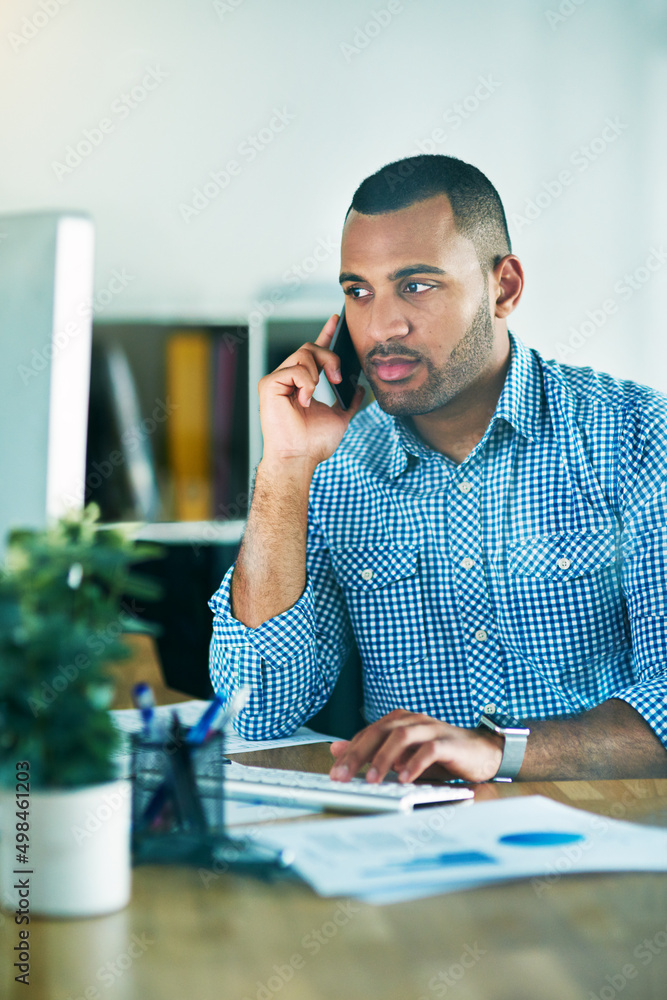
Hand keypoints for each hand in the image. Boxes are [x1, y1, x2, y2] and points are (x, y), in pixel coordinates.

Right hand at [258, 314, 364, 469]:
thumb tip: (359, 388)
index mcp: (302, 384)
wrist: (300, 458)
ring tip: (317, 393)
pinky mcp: (269, 385)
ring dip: (318, 371)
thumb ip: (350, 402)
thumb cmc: (314, 443)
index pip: (313, 353)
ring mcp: (277, 381)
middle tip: (337, 379)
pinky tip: (304, 399)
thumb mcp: (340, 417)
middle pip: (310, 347)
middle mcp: (288, 379)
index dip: (326, 334)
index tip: (337, 320)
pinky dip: (305, 383)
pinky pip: (293, 369)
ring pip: (303, 353)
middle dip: (329, 357)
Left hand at [329, 710, 503, 783]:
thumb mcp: (402, 756)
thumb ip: (372, 751)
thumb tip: (337, 749)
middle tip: (344, 775)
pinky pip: (429, 749)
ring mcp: (431, 729)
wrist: (480, 752)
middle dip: (359, 754)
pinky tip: (404, 778)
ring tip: (372, 778)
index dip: (349, 752)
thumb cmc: (439, 755)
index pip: (368, 734)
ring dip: (384, 757)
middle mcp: (412, 720)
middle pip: (380, 732)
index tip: (335, 772)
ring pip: (402, 735)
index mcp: (399, 721)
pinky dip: (414, 763)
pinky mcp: (448, 742)